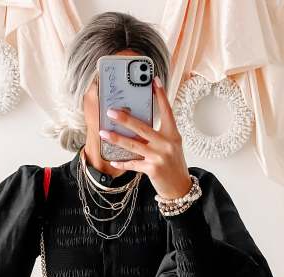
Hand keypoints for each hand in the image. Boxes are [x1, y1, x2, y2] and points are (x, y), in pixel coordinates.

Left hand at [98, 76, 191, 199]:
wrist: (180, 188)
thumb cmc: (174, 165)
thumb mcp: (171, 146)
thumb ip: (159, 135)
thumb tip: (137, 126)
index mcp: (173, 135)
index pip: (167, 111)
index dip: (160, 96)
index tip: (153, 81)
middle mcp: (166, 144)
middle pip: (143, 127)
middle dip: (125, 119)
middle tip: (111, 111)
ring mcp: (159, 157)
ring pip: (133, 145)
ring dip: (116, 139)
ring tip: (103, 133)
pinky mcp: (152, 169)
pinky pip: (133, 164)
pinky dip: (122, 163)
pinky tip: (113, 160)